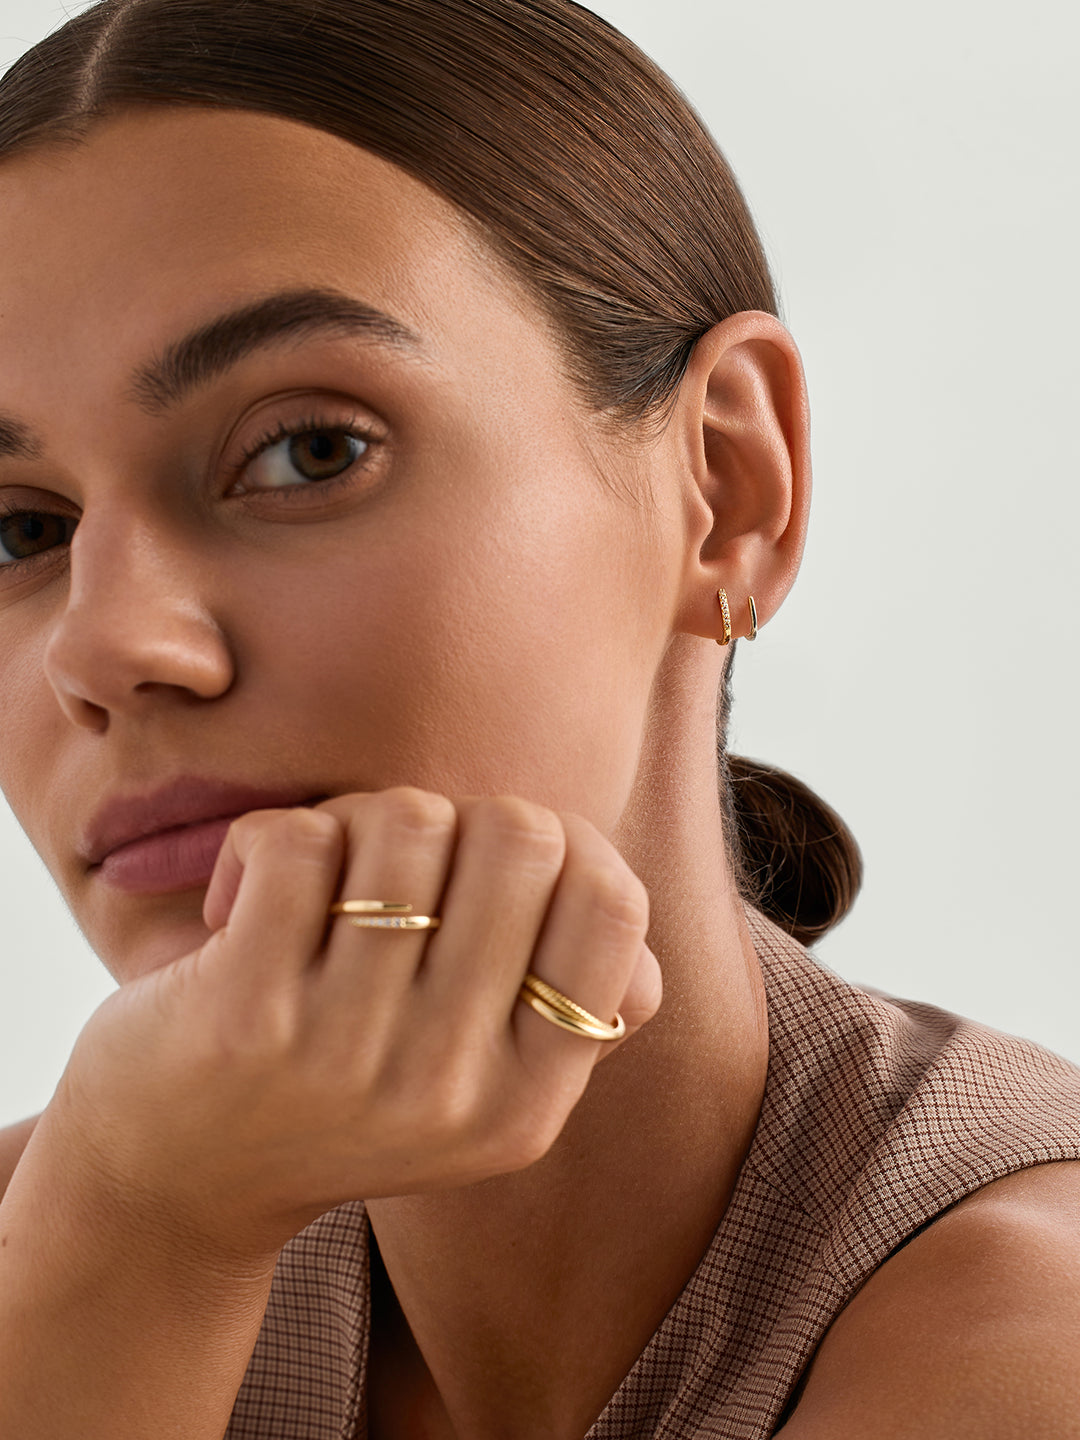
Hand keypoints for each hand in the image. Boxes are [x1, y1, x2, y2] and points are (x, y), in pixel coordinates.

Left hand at [55, 789, 661, 1265]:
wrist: (171, 1186)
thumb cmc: (339, 1095)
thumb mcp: (475, 1088)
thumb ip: (563, 1003)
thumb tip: (613, 892)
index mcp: (529, 1102)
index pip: (613, 906)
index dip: (566, 843)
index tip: (493, 864)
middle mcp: (451, 1090)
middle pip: (519, 836)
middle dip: (457, 817)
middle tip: (399, 865)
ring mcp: (347, 1056)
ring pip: (408, 823)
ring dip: (359, 820)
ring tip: (323, 877)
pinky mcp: (243, 1016)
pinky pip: (299, 841)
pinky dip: (269, 839)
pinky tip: (241, 900)